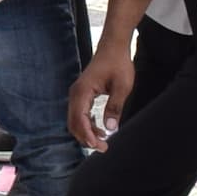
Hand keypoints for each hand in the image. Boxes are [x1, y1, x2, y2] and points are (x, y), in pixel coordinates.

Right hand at [68, 36, 138, 152]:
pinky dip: (87, 124)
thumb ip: (115, 107)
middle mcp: (76, 93)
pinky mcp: (82, 94)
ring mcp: (77, 94)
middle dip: (86, 138)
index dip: (88, 135)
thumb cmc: (118, 63)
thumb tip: (111, 128)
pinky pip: (79, 114)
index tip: (99, 145)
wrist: (113, 47)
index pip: (80, 119)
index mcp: (83, 91)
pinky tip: (99, 129)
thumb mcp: (122, 86)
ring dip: (86, 132)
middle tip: (102, 148)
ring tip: (102, 141)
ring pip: (75, 120)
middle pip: (74, 123)